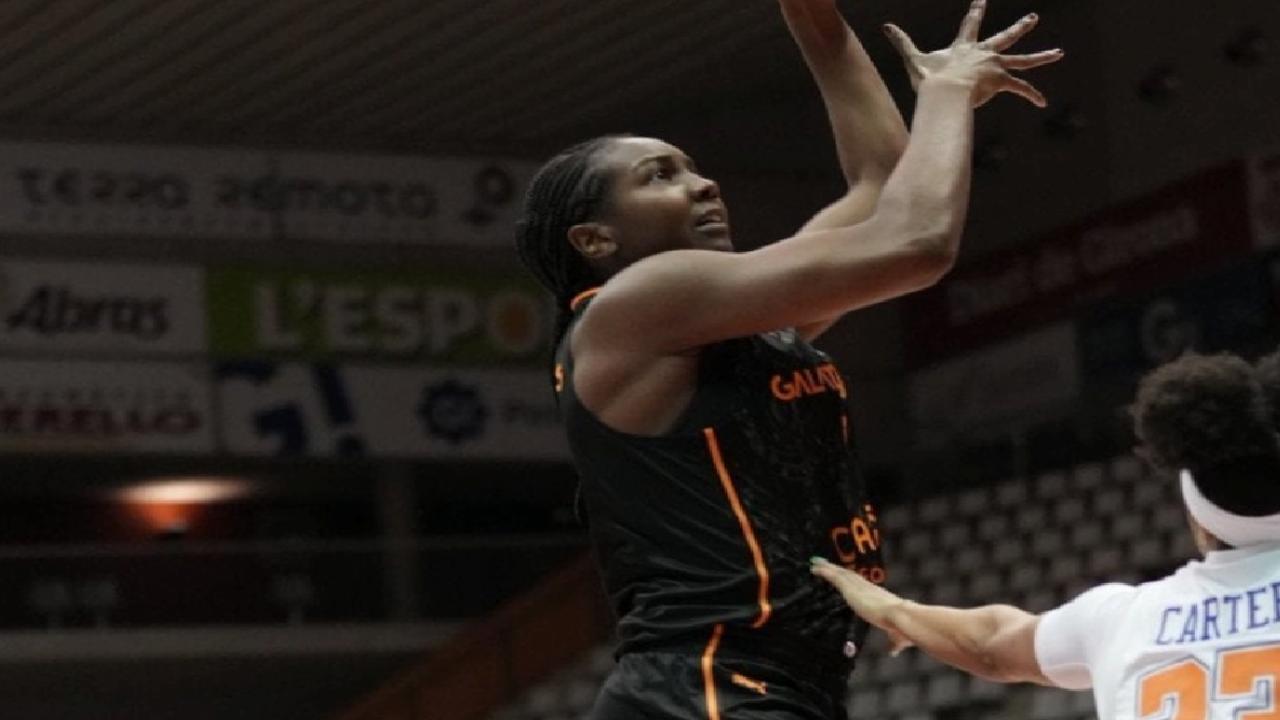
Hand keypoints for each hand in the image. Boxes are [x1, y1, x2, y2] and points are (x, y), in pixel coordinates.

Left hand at [811, 557, 914, 654]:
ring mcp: (858, 587)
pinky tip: (814, 567)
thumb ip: (893, 644)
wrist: (902, 618)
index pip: (862, 586)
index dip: (853, 581)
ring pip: (840, 573)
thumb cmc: (902, 627)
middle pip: (849, 576)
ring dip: (827, 567)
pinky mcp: (850, 588)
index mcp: (878, 597)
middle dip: (838, 570)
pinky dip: (823, 571)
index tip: (846, 577)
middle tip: (825, 564)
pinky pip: (833, 577)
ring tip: (815, 562)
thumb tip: (893, 652)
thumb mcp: (896, 636)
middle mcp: (868, 588)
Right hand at [883, 0, 1062, 107]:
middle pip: (1007, 37)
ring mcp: (995, 67)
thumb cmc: (930, 78)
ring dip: (1042, 56)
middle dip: (1020, 27)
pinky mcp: (1001, 82)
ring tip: (1058, 53)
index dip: (976, 10)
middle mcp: (984, 53)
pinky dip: (1032, 95)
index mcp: (965, 47)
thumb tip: (884, 26)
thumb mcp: (913, 59)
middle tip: (1033, 18)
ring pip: (1024, 60)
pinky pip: (1021, 89)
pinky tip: (1043, 102)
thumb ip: (901, 42)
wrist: (946, 90)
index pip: (971, 24)